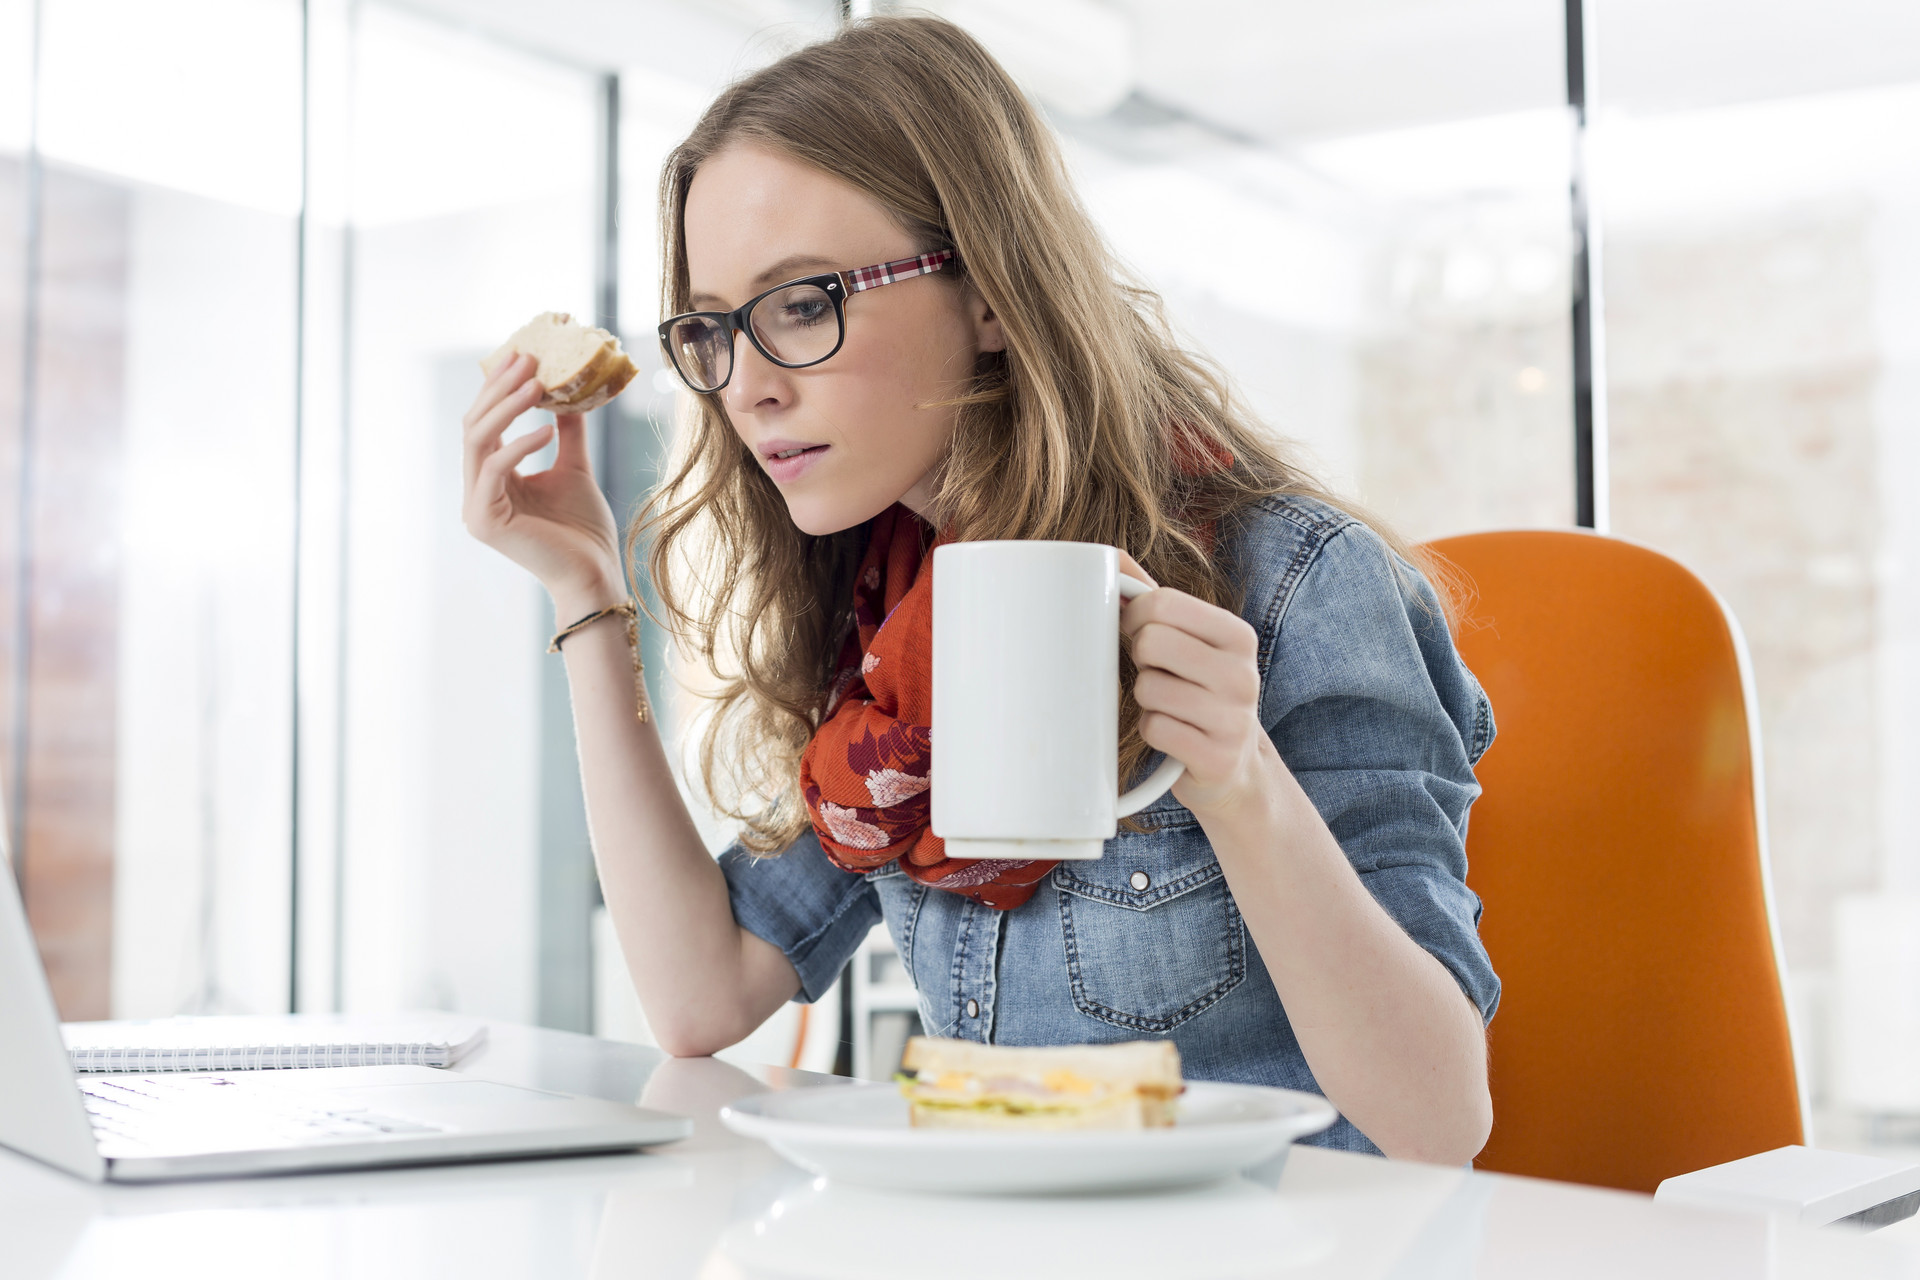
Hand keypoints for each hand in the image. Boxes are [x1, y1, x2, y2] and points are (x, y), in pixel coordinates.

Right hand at [461, 353, 623, 611]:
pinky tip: (546, 428)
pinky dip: (520, 444)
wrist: (593, 573)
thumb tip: (570, 393)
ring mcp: (475, 507)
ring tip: (536, 383)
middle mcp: (476, 490)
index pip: (485, 422)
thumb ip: (566, 433)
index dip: (498, 386)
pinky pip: (496, 469)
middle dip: (499, 388)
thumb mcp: (574, 468)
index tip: (521, 354)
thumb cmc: (583, 529)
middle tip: (527, 358)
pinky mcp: (484, 521)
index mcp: (491, 478)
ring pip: (478, 441)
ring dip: (506, 407)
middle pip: (475, 425)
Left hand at [1117, 552, 1272, 816]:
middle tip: (1154, 672)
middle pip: (1151, 642)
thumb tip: (1109, 555)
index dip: (1134, 617)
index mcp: (1238, 636)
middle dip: (1139, 659)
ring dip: (1145, 699)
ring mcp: (1234, 719)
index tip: (1137, 633)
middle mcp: (1244, 675)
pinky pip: (1155, 729)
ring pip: (1148, 688)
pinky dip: (1152, 731)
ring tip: (1168, 706)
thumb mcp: (1188, 641)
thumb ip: (1152, 597)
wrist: (1236, 766)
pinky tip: (1172, 735)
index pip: (1162, 602)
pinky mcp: (1217, 758)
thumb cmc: (1198, 690)